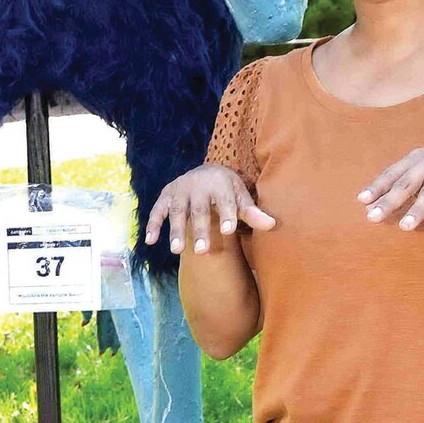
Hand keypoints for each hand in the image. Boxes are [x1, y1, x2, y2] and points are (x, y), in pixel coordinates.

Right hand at [144, 163, 275, 254]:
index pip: (225, 200)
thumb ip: (253, 212)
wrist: (207, 171)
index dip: (226, 214)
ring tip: (177, 252)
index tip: (229, 231)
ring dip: (176, 230)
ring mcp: (180, 189)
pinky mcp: (166, 195)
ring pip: (177, 211)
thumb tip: (272, 225)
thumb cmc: (228, 190)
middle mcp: (198, 184)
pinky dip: (153, 224)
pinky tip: (150, 241)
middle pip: (199, 209)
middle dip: (200, 230)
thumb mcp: (241, 196)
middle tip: (203, 251)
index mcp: (220, 183)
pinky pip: (157, 210)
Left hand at [358, 139, 423, 230]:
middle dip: (389, 201)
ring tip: (405, 227)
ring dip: (418, 209)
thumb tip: (379, 201)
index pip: (393, 174)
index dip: (378, 186)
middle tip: (373, 218)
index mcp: (417, 158)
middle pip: (407, 184)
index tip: (362, 201)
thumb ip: (407, 182)